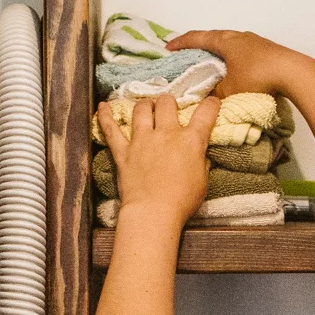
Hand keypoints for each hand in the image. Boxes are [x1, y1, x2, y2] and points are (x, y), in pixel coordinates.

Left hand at [98, 93, 219, 228]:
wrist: (154, 212)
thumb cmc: (182, 201)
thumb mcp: (203, 182)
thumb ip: (201, 162)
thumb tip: (199, 154)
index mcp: (191, 141)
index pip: (205, 113)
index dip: (211, 104)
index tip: (211, 102)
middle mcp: (167, 133)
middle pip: (167, 102)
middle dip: (168, 102)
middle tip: (168, 108)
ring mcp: (142, 140)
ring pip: (141, 109)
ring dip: (145, 105)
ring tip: (146, 107)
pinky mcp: (123, 151)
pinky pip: (111, 129)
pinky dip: (106, 116)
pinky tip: (103, 106)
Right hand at [167, 29, 301, 96]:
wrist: (294, 74)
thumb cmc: (259, 76)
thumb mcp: (230, 89)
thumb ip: (214, 94)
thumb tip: (206, 98)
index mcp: (225, 40)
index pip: (196, 38)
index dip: (180, 43)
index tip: (168, 48)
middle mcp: (238, 36)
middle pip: (213, 37)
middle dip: (198, 46)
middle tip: (187, 55)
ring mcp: (254, 42)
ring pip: (229, 44)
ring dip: (216, 52)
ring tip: (209, 63)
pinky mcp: (266, 51)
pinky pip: (241, 51)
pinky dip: (231, 58)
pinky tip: (232, 69)